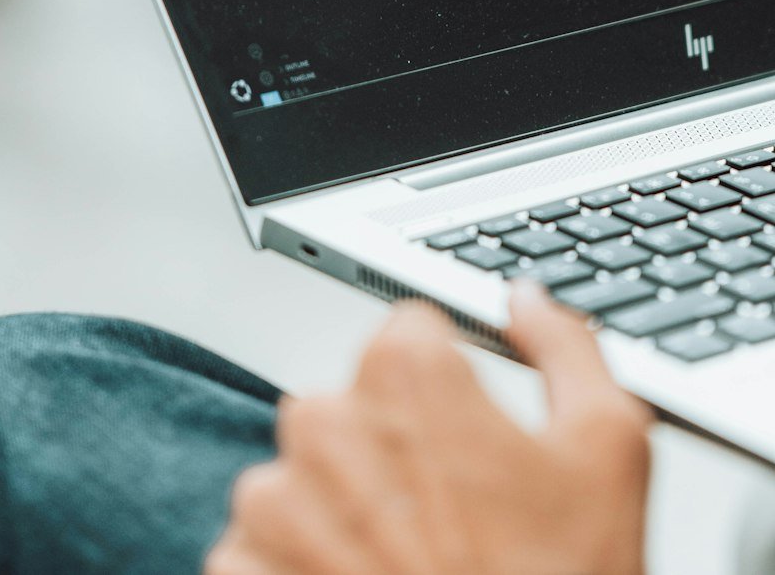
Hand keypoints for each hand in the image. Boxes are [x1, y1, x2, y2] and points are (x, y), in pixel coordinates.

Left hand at [206, 283, 650, 574]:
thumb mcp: (608, 454)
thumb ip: (565, 349)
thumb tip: (523, 299)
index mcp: (402, 374)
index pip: (407, 334)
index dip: (445, 389)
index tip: (466, 442)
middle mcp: (323, 421)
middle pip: (350, 407)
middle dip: (389, 453)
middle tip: (447, 524)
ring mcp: (274, 500)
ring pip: (301, 479)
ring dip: (338, 515)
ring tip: (402, 570)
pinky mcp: (240, 569)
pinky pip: (257, 549)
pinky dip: (295, 573)